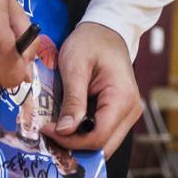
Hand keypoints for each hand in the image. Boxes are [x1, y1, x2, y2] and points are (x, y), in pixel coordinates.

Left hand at [42, 22, 141, 157]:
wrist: (106, 30)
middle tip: (48, 136)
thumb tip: (64, 131)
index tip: (46, 130)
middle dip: (74, 147)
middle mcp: (131, 110)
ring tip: (55, 132)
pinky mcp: (121, 113)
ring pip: (104, 144)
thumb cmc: (90, 43)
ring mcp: (128, 113)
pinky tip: (67, 126)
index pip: (97, 136)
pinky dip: (84, 135)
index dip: (70, 141)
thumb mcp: (76, 67)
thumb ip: (73, 100)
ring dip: (78, 143)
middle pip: (103, 146)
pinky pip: (103, 133)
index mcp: (122, 98)